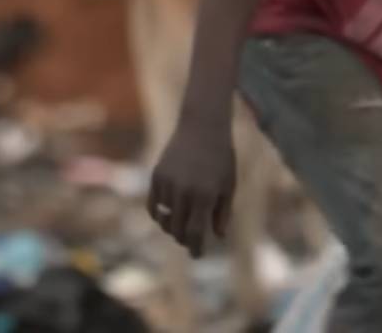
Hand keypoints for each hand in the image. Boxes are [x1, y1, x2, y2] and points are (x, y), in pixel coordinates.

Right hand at [147, 115, 235, 256]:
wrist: (202, 126)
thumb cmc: (221, 157)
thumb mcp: (228, 185)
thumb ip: (223, 212)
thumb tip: (217, 236)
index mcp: (205, 196)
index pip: (196, 233)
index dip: (196, 248)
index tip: (198, 255)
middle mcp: (184, 192)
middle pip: (178, 230)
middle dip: (185, 240)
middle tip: (190, 242)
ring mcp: (168, 184)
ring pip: (165, 219)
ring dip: (172, 227)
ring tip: (181, 228)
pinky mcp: (157, 176)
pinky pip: (153, 205)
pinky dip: (158, 215)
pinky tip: (167, 216)